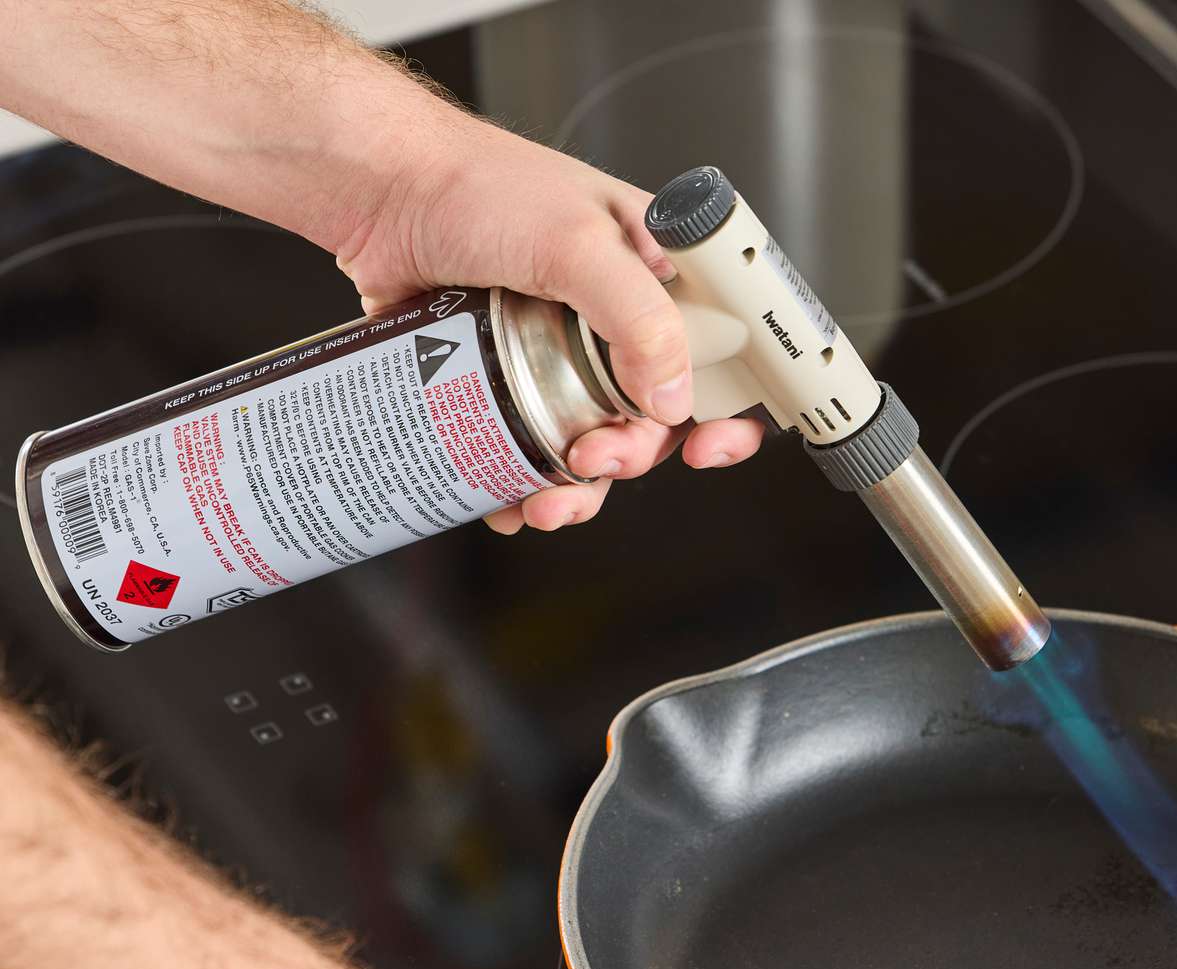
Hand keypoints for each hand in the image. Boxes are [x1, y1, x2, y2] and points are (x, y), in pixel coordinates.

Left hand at [335, 123, 764, 532]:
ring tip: (543, 501)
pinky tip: (504, 499)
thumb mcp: (574, 242)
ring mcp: (557, 353)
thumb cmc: (474, 185)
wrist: (375, 190)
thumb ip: (638, 318)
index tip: (708, 447)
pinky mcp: (500, 379)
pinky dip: (520, 485)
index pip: (720, 352)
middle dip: (629, 455)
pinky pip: (527, 448)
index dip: (727, 408)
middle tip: (593, 457)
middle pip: (652, 417)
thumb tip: (671, 401)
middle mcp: (612, 319)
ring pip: (593, 443)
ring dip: (578, 489)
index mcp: (653, 276)